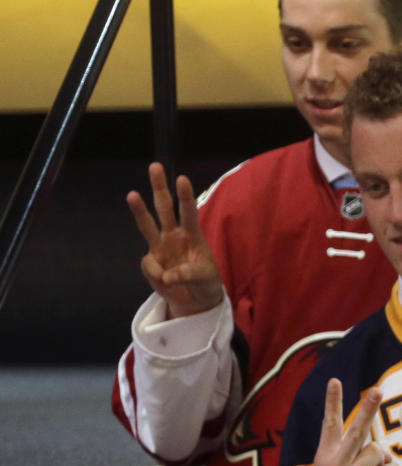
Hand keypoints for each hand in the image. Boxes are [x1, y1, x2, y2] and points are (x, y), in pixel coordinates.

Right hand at [127, 162, 222, 318]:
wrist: (195, 299)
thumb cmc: (205, 282)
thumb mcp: (205, 278)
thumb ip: (189, 274)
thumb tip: (167, 276)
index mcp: (192, 234)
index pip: (189, 212)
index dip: (185, 196)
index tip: (182, 179)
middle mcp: (174, 235)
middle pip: (164, 207)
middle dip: (159, 187)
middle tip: (155, 166)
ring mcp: (159, 247)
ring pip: (147, 225)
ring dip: (139, 209)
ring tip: (132, 194)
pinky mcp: (151, 263)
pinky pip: (149, 266)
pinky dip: (158, 276)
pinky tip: (167, 283)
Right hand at [312, 378, 399, 465]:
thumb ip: (351, 454)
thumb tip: (381, 451)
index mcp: (325, 456)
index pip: (330, 424)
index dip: (332, 402)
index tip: (334, 381)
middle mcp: (336, 465)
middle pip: (357, 431)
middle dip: (367, 409)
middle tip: (376, 390)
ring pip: (379, 452)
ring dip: (381, 461)